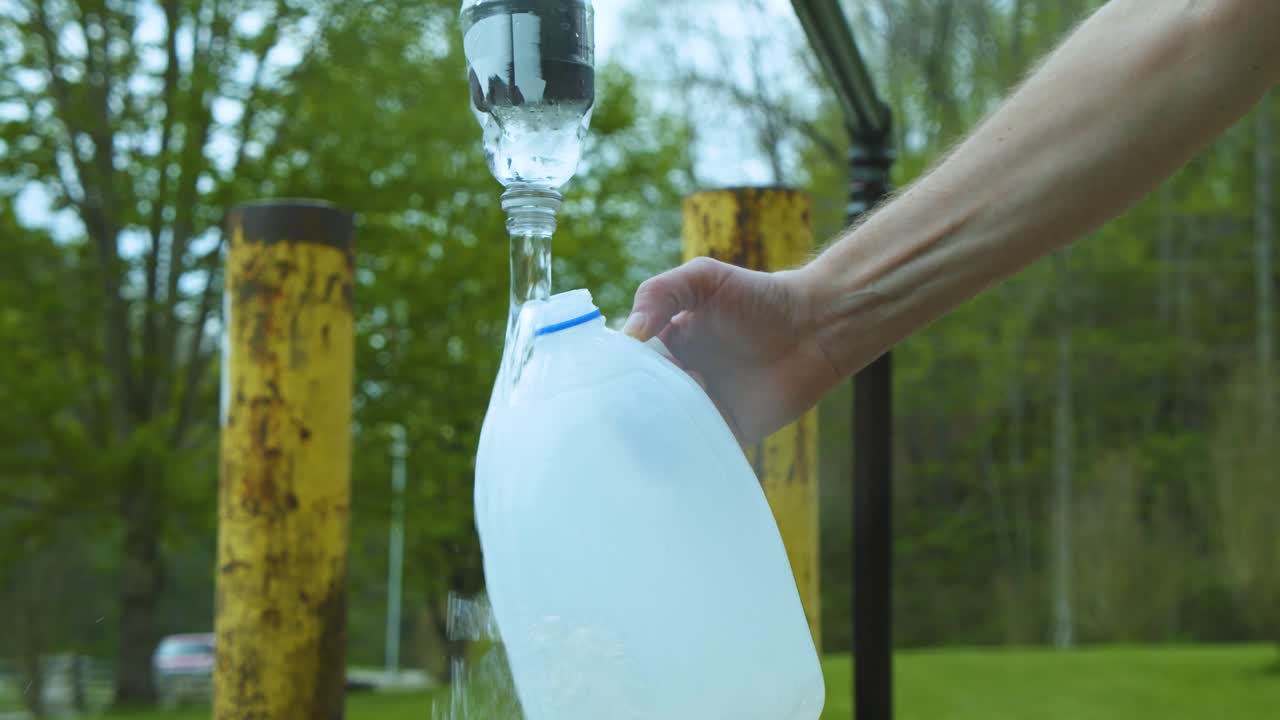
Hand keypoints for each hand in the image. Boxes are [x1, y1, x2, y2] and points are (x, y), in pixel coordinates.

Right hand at [622, 257, 841, 444]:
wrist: (814, 327)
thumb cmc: (759, 296)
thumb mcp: (702, 278)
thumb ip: (659, 294)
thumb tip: (629, 334)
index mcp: (667, 346)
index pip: (629, 364)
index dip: (622, 368)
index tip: (626, 368)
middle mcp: (679, 379)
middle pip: (641, 399)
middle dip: (641, 399)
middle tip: (659, 387)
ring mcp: (702, 407)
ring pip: (665, 426)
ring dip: (663, 422)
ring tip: (687, 399)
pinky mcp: (726, 431)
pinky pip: (696, 446)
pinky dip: (685, 447)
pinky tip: (687, 434)